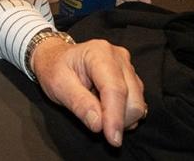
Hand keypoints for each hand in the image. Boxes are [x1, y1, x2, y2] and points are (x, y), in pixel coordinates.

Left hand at [31, 37, 146, 148]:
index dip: (115, 117)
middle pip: (132, 99)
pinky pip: (137, 103)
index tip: (112, 139)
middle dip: (118, 120)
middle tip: (95, 122)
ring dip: (121, 117)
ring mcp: (127, 66)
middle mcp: (118, 57)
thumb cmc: (55, 69)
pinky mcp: (131, 77)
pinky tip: (105, 107)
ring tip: (96, 108)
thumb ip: (79, 104)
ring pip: (138, 103)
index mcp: (99, 53)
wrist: (57, 57)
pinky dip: (124, 114)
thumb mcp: (58, 86)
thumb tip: (99, 124)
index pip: (114, 88)